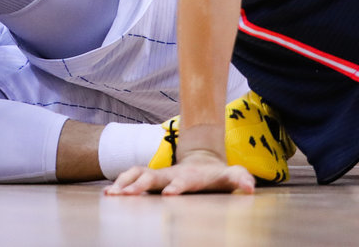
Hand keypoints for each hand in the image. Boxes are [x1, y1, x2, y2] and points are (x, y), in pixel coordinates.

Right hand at [104, 150, 254, 195]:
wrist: (202, 161)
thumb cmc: (218, 175)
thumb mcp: (233, 176)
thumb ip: (241, 179)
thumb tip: (250, 187)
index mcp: (189, 176)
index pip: (182, 182)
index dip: (176, 187)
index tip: (168, 195)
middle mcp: (170, 174)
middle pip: (152, 177)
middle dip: (139, 185)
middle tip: (126, 195)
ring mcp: (159, 174)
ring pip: (137, 175)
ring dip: (123, 183)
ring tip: (111, 195)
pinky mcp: (150, 178)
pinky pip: (131, 178)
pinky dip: (119, 184)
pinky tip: (108, 195)